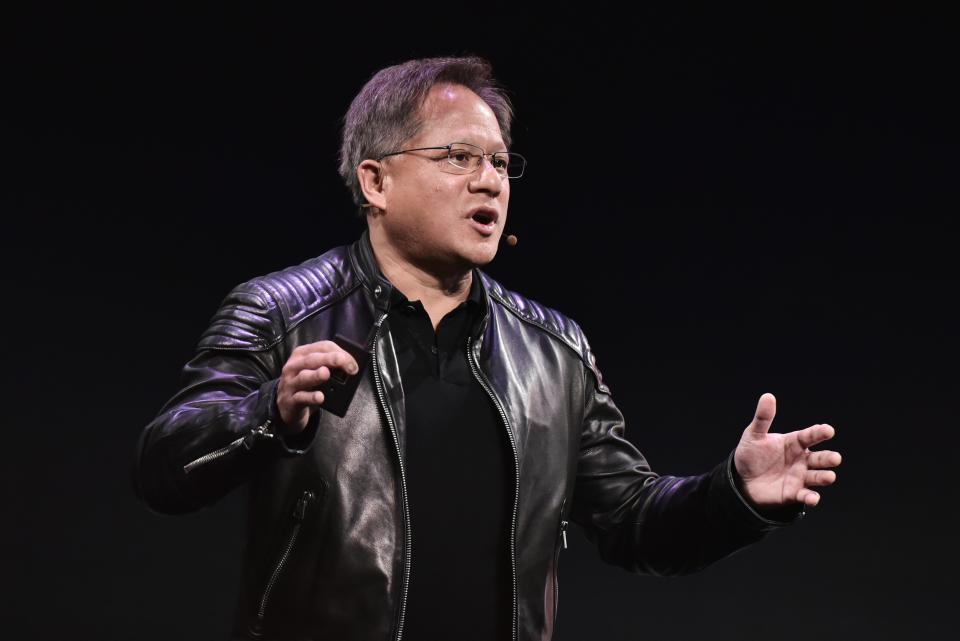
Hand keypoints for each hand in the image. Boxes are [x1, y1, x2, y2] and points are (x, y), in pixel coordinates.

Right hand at [276, 341, 359, 433]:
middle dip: (330, 359)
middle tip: (344, 363)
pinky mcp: (290, 400)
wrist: (286, 406)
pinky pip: (301, 397)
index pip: (322, 347)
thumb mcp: (314, 371)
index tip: (353, 363)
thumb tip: (350, 367)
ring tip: (326, 374)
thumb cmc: (305, 385)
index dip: (339, 352)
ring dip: (316, 375)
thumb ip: (329, 366)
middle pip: (312, 359)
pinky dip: (311, 397)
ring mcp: (290, 383)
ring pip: (304, 377)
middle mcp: (294, 366)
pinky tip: (320, 397)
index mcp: (302, 354)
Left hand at [734, 393, 841, 507]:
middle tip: (835, 458)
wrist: (741, 480)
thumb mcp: (753, 435)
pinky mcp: (793, 493)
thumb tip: (768, 396)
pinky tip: (813, 498)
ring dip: (824, 477)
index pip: (810, 436)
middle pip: (820, 458)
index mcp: (794, 443)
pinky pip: (805, 496)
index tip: (828, 430)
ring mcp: (799, 477)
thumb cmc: (751, 454)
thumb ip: (763, 418)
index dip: (819, 433)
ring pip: (817, 476)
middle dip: (828, 458)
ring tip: (829, 476)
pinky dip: (811, 498)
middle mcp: (801, 460)